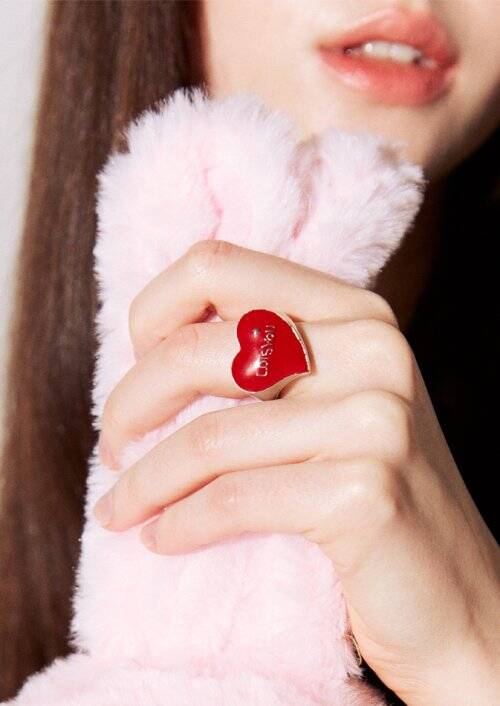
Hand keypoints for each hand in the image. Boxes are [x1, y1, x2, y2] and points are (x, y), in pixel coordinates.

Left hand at [93, 239, 499, 705]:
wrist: (458, 596)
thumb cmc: (371, 496)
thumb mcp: (330, 402)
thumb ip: (267, 362)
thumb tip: (150, 351)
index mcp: (355, 312)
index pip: (219, 265)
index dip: (155, 310)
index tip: (136, 364)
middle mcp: (371, 349)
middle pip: (198, 349)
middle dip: (130, 403)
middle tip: (113, 447)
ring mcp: (375, 418)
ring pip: (207, 438)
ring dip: (143, 482)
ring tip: (120, 508)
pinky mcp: (365, 491)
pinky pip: (232, 500)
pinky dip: (180, 523)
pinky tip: (163, 539)